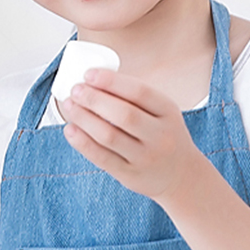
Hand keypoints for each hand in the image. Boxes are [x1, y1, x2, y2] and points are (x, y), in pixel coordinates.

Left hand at [61, 69, 201, 205]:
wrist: (180, 175)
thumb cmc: (163, 136)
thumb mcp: (162, 113)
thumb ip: (136, 99)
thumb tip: (95, 81)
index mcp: (168, 112)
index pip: (139, 92)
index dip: (112, 81)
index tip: (89, 74)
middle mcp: (159, 135)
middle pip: (123, 114)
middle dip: (95, 99)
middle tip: (75, 90)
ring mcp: (145, 157)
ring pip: (109, 136)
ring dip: (84, 119)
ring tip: (69, 106)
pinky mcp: (129, 175)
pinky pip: (102, 157)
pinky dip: (82, 143)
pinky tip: (70, 130)